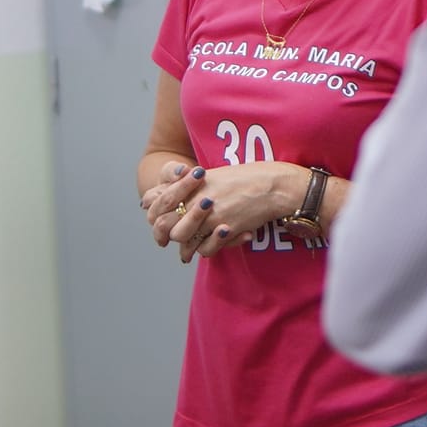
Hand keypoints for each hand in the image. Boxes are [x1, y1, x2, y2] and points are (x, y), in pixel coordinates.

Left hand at [142, 162, 303, 262]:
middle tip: (163, 240)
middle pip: (165, 223)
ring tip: (184, 252)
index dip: (153, 212)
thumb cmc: (247, 177)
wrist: (273, 185)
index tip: (155, 218)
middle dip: (161, 234)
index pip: (159, 201)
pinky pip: (205, 248)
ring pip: (182, 238)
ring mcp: (212, 215)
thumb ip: (192, 184)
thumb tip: (172, 190)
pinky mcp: (226, 228)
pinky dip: (203, 251)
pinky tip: (205, 249)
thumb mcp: (215, 175)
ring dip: (182, 246)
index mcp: (193, 183)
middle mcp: (198, 199)